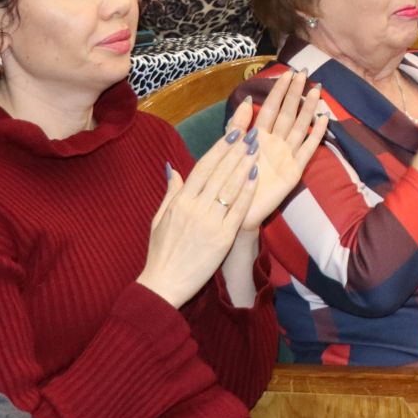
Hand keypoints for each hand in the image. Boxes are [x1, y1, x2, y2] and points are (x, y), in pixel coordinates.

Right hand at [135, 106, 258, 306]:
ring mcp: (210, 222)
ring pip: (230, 187)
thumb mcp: (159, 219)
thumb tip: (173, 168)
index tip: (232, 133)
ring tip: (257, 149)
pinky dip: (248, 192)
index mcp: (180, 202)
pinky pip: (238, 210)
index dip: (219, 149)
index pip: (202, 168)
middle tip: (252, 134)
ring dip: (245, 166)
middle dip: (237, 151)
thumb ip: (170, 193)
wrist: (164, 284)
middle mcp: (195, 208)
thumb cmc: (161, 252)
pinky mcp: (222, 238)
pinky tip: (256, 177)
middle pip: (219, 173)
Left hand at [233, 69, 329, 229]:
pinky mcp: (294, 170)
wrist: (237, 209)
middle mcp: (275, 142)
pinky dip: (316, 135)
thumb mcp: (229, 149)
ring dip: (309, 110)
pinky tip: (324, 120)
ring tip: (317, 92)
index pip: (270, 108)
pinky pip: (308, 149)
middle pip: (288, 113)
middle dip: (296, 94)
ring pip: (300, 127)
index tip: (287, 73)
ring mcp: (286, 155)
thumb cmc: (231, 180)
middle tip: (305, 74)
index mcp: (258, 136)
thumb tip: (244, 101)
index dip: (279, 91)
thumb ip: (237, 126)